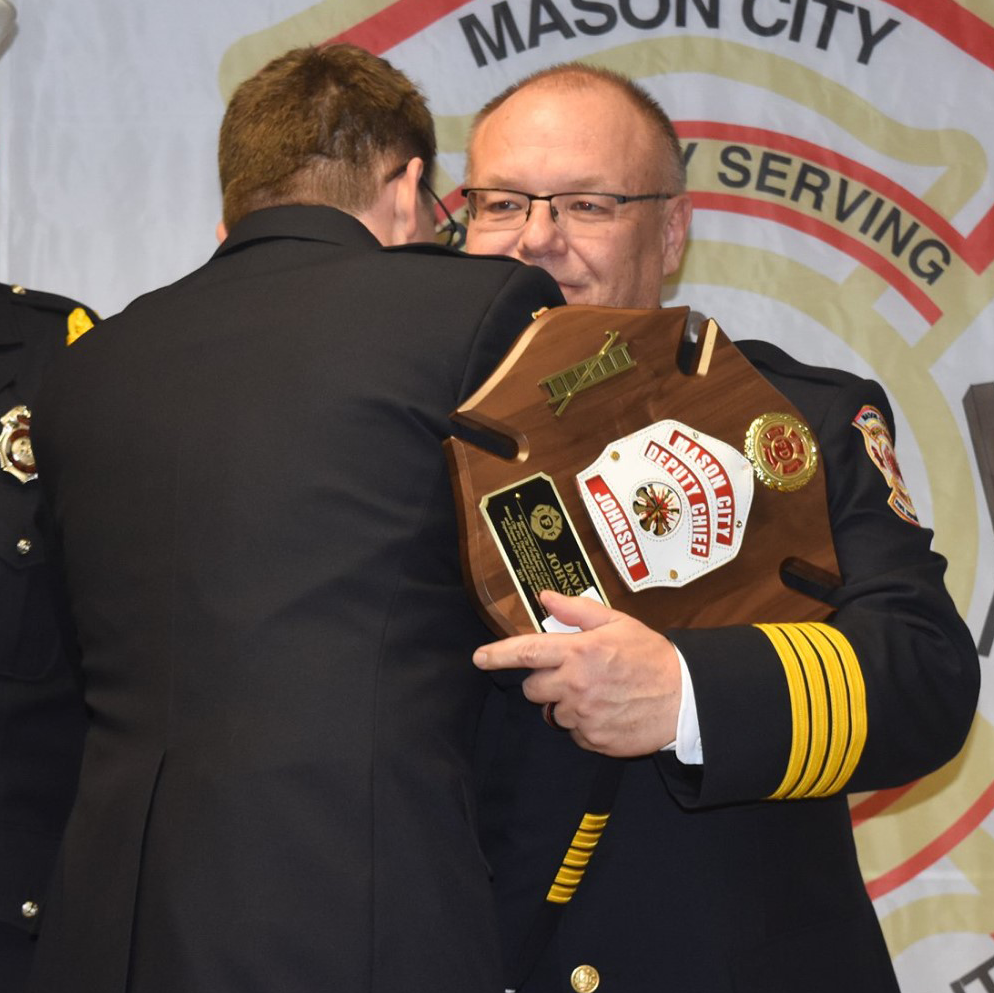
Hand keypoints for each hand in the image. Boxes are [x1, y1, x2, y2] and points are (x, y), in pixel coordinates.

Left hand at [473, 589, 681, 756]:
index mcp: (578, 651)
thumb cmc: (651, 656)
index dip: (497, 655)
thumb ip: (577, 611)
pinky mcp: (593, 740)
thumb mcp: (618, 623)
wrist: (685, 698)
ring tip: (598, 693)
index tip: (479, 658)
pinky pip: (574, 733)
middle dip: (545, 681)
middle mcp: (575, 684)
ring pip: (553, 712)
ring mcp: (583, 715)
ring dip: (566, 703)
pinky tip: (607, 711)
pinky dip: (584, 723)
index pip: (526, 652)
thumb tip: (545, 597)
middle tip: (573, 674)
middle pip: (533, 688)